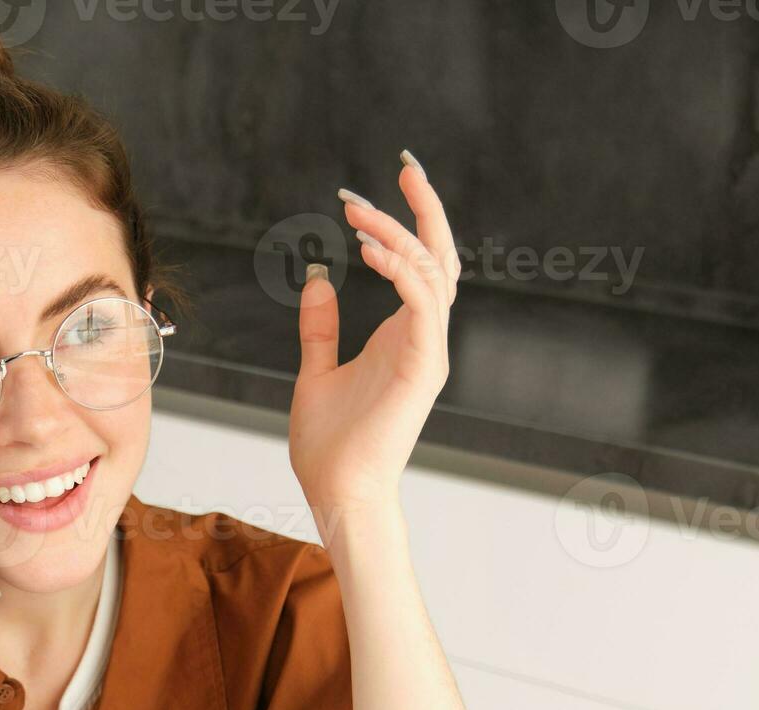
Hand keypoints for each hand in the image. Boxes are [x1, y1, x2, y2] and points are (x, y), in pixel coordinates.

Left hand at [290, 153, 459, 523]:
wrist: (338, 493)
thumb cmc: (330, 445)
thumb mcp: (316, 370)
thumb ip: (321, 327)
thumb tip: (318, 278)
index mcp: (406, 335)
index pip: (423, 264)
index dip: (412, 220)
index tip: (390, 182)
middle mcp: (425, 338)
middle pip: (442, 257)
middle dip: (426, 208)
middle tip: (403, 168)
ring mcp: (429, 352)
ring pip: (432, 273)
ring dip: (398, 235)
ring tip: (359, 214)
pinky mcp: (423, 368)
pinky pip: (425, 305)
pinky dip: (402, 272)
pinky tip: (370, 250)